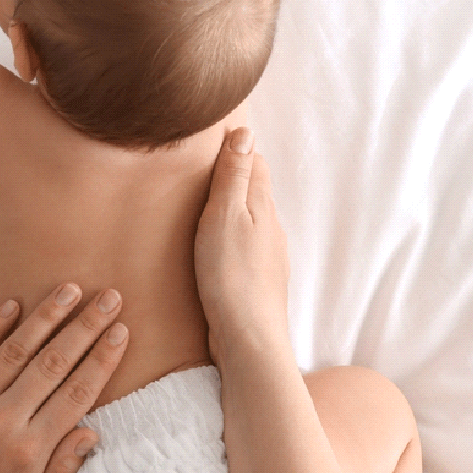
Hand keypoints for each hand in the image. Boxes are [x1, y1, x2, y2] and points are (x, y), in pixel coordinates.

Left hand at [0, 284, 128, 472]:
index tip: (121, 331)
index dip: (102, 360)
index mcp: (29, 450)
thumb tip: (91, 433)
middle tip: (109, 296)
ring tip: (69, 289)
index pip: (76, 393)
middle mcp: (2, 421)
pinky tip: (12, 304)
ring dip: (45, 316)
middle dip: (85, 326)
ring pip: (14, 350)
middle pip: (52, 363)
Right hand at [194, 127, 290, 361]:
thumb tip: (245, 132)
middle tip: (201, 166)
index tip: (209, 139)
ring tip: (203, 203)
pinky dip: (231, 236)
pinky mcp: (257, 280)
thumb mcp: (225, 216)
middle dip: (234, 174)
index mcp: (262, 206)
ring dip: (231, 207)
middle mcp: (271, 227)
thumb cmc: (231, 277)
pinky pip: (244, 246)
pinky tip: (214, 246)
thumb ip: (234, 176)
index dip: (235, 148)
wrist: (249, 340)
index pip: (254, 161)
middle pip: (255, 189)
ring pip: (250, 219)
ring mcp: (267, 255)